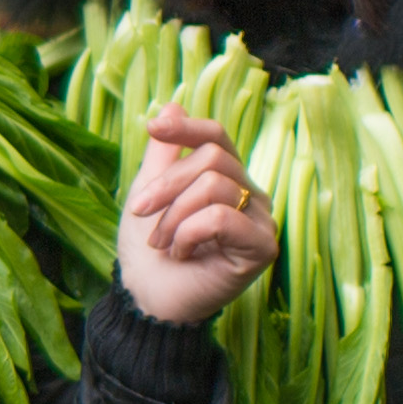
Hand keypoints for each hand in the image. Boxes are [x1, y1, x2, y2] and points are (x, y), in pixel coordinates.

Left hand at [115, 109, 276, 328]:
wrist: (148, 298)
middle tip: (140, 214)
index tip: (151, 128)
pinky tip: (183, 254)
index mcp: (228, 178)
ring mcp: (260, 220)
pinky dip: (189, 233)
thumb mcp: (149, 193)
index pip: (217, 136)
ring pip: (215, 185)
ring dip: (174, 216)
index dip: (186, 128)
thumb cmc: (149, 250)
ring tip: (163, 243)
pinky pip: (222, 217)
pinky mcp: (262, 247)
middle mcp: (251, 194)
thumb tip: (173, 105)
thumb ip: (163, 153)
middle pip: (212, 159)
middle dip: (166, 186)